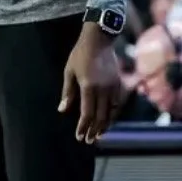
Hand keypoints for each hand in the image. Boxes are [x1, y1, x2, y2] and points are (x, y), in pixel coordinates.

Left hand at [59, 22, 124, 143]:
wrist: (99, 39)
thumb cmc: (80, 54)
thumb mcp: (69, 71)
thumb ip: (68, 92)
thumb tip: (63, 110)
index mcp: (88, 87)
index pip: (87, 113)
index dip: (83, 127)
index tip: (79, 136)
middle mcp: (103, 89)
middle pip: (100, 116)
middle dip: (94, 130)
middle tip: (89, 141)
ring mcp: (113, 87)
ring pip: (110, 112)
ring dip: (105, 125)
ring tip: (99, 135)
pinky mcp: (118, 83)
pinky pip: (116, 103)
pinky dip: (112, 114)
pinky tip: (108, 120)